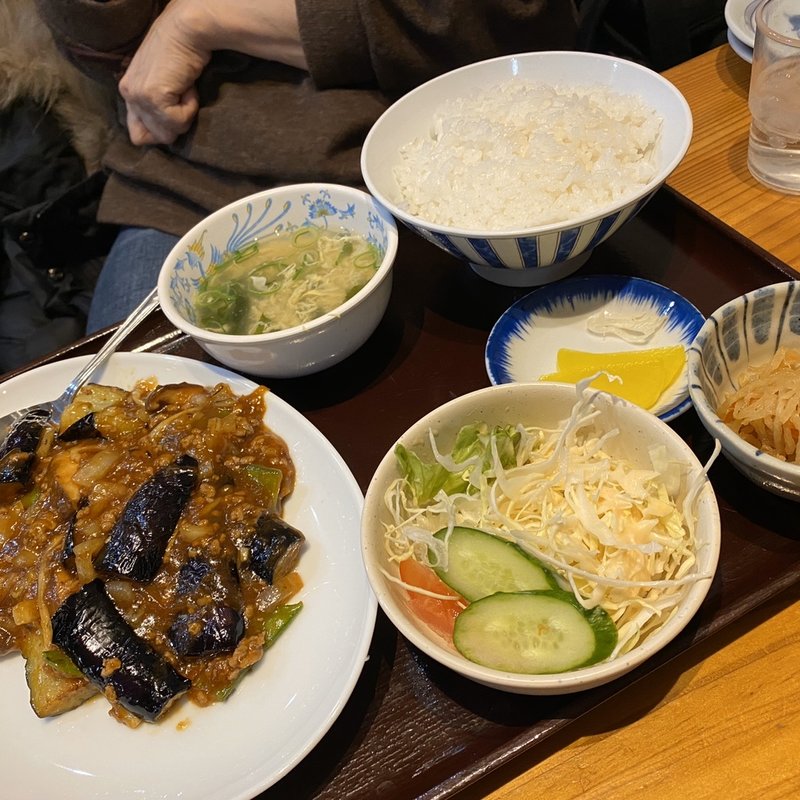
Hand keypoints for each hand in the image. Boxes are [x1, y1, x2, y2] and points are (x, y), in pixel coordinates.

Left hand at [119, 0, 306, 145]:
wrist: (186, 29)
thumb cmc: (180, 50)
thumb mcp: (162, 81)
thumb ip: (156, 104)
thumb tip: (167, 133)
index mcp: (127, 91)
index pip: (137, 135)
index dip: (159, 129)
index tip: (173, 109)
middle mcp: (127, 95)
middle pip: (153, 138)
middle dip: (173, 124)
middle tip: (180, 97)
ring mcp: (138, 96)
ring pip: (168, 133)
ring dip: (184, 115)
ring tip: (184, 89)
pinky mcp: (152, 97)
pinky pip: (178, 122)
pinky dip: (190, 108)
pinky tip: (188, 86)